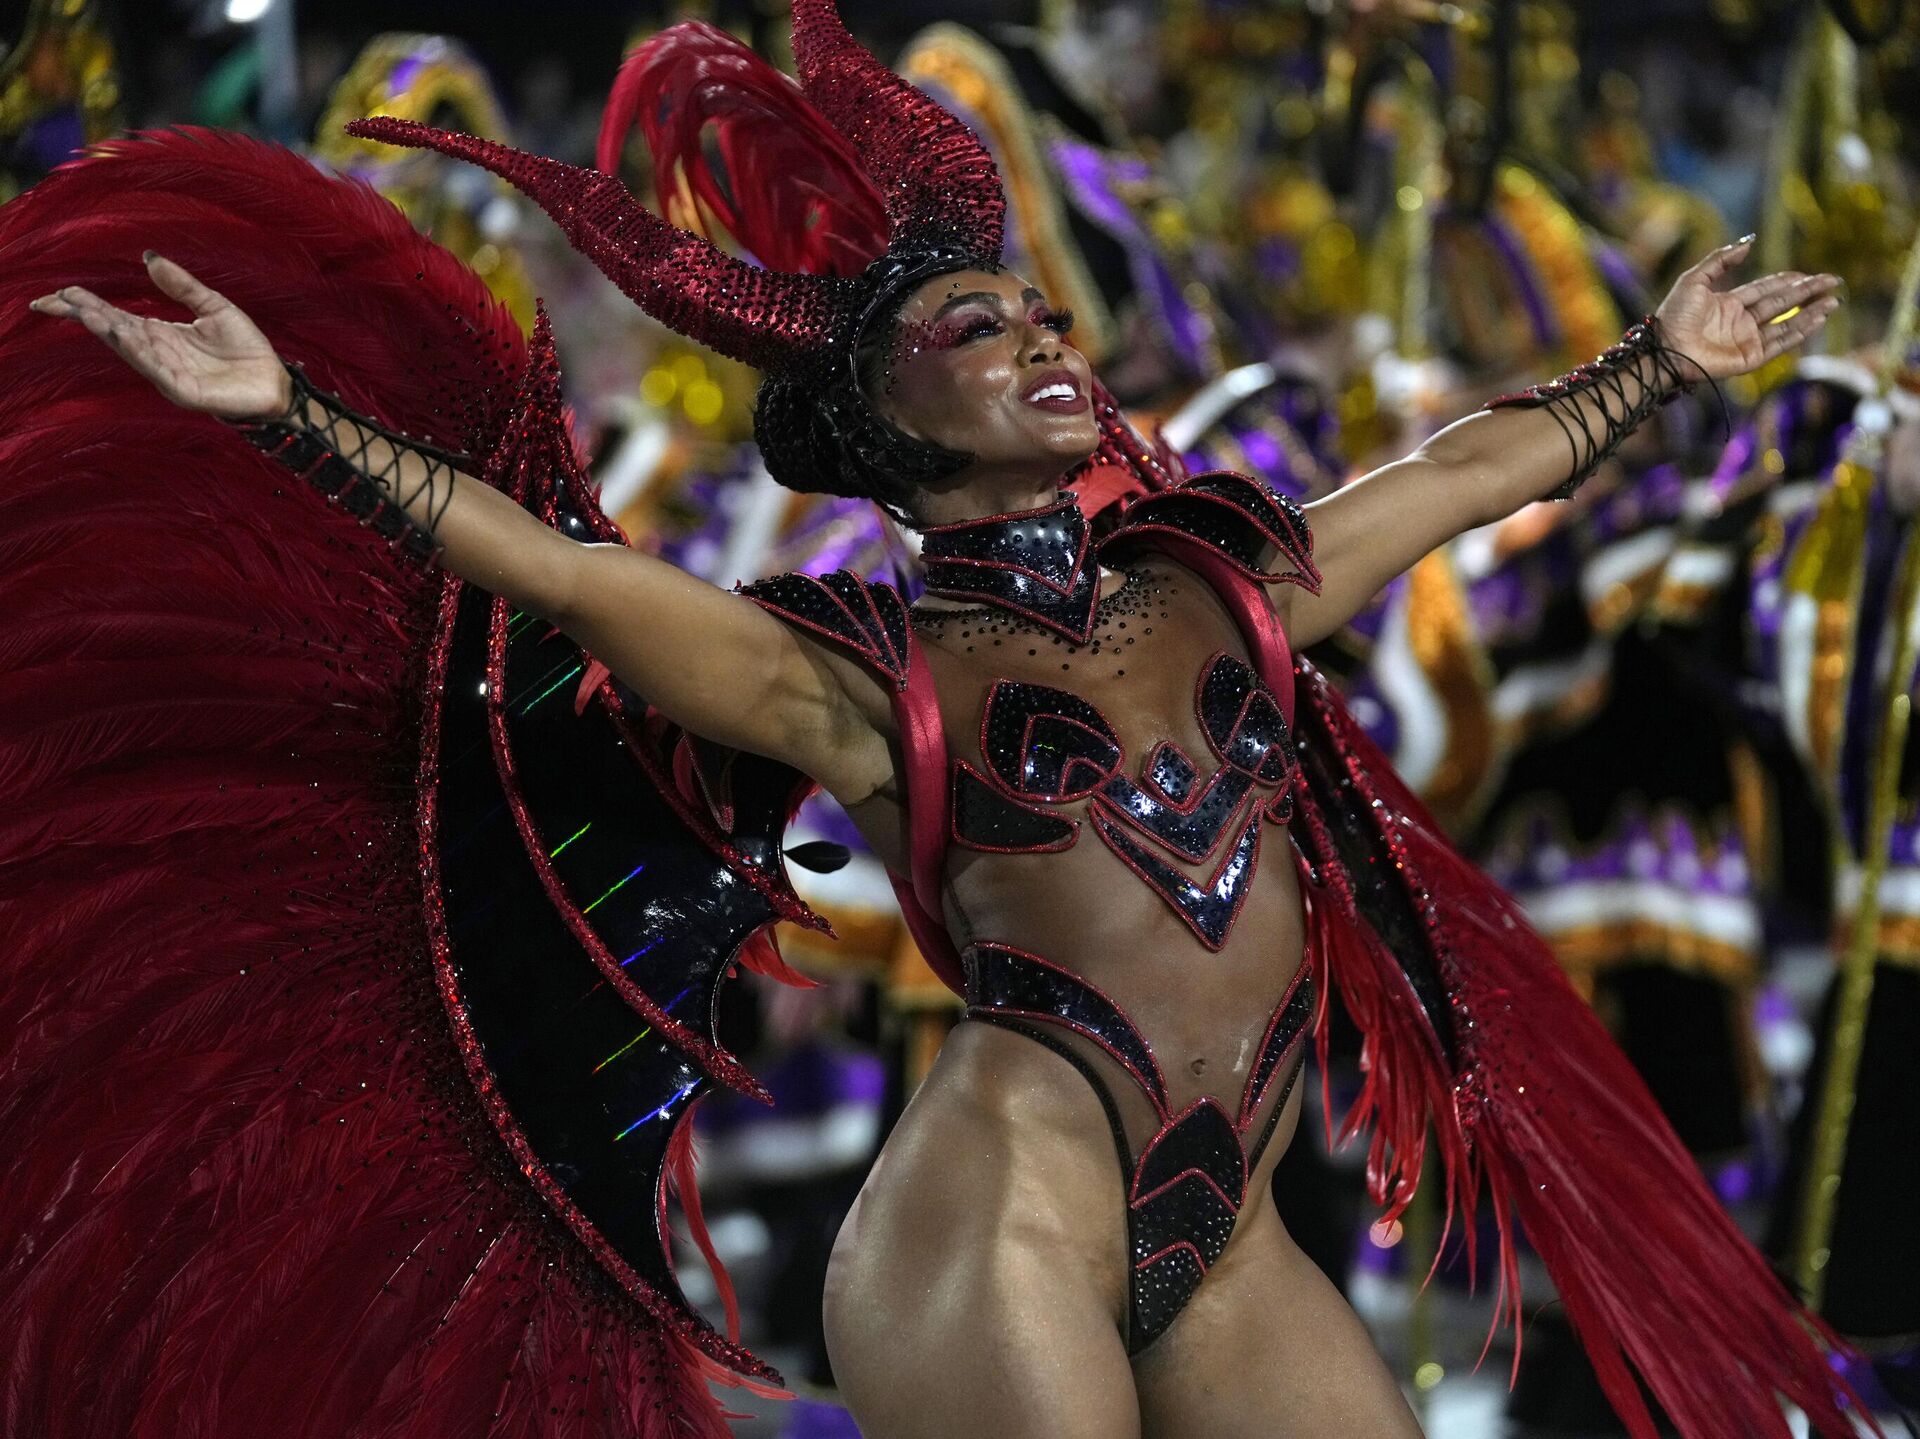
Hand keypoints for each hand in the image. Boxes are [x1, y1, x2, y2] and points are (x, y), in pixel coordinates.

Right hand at [29, 253, 290, 420]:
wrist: (274, 381)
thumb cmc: (246, 349)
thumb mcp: (214, 307)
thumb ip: (182, 286)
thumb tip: (149, 258)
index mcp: (160, 335)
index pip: (114, 317)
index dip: (86, 306)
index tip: (58, 293)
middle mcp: (157, 355)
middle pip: (114, 332)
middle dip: (86, 316)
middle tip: (55, 300)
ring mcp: (168, 375)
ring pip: (131, 351)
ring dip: (108, 332)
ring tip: (85, 313)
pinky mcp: (185, 392)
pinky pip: (157, 371)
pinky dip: (139, 354)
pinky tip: (124, 338)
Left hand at [1652, 236, 1841, 380]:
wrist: (1664, 348)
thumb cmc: (1673, 315)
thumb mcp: (1694, 279)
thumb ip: (1721, 259)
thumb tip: (1749, 240)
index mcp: (1729, 304)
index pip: (1766, 289)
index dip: (1788, 281)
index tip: (1809, 275)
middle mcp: (1741, 322)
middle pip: (1782, 304)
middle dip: (1808, 293)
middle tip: (1833, 281)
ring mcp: (1747, 340)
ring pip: (1787, 324)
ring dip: (1811, 312)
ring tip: (1834, 301)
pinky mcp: (1750, 358)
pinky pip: (1780, 343)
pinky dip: (1800, 331)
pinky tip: (1818, 319)